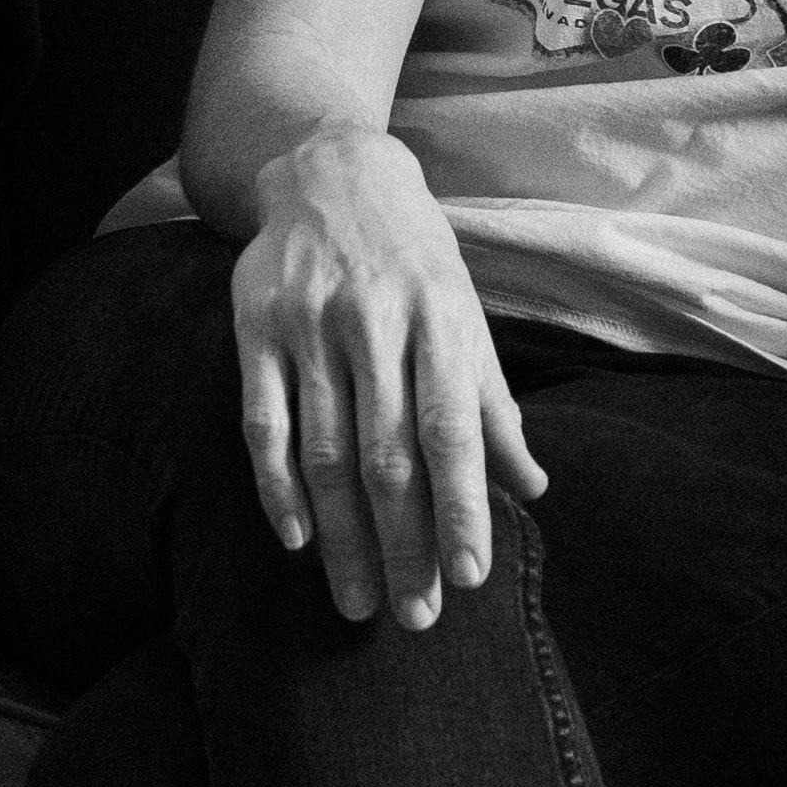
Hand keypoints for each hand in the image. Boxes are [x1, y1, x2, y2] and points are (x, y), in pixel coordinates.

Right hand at [229, 125, 545, 631]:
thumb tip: (531, 487)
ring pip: (326, 450)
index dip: (461, 505)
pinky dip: (277, 487)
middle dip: (403, 542)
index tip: (470, 576)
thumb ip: (492, 403)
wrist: (330, 170)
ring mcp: (310, 324)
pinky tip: (296, 540)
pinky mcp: (254, 327)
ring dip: (342, 537)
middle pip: (387, 453)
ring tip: (358, 600)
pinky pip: (265, 422)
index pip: (453, 428)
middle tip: (414, 617)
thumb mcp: (464, 313)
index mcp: (439, 318)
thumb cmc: (413, 256)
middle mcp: (375, 321)